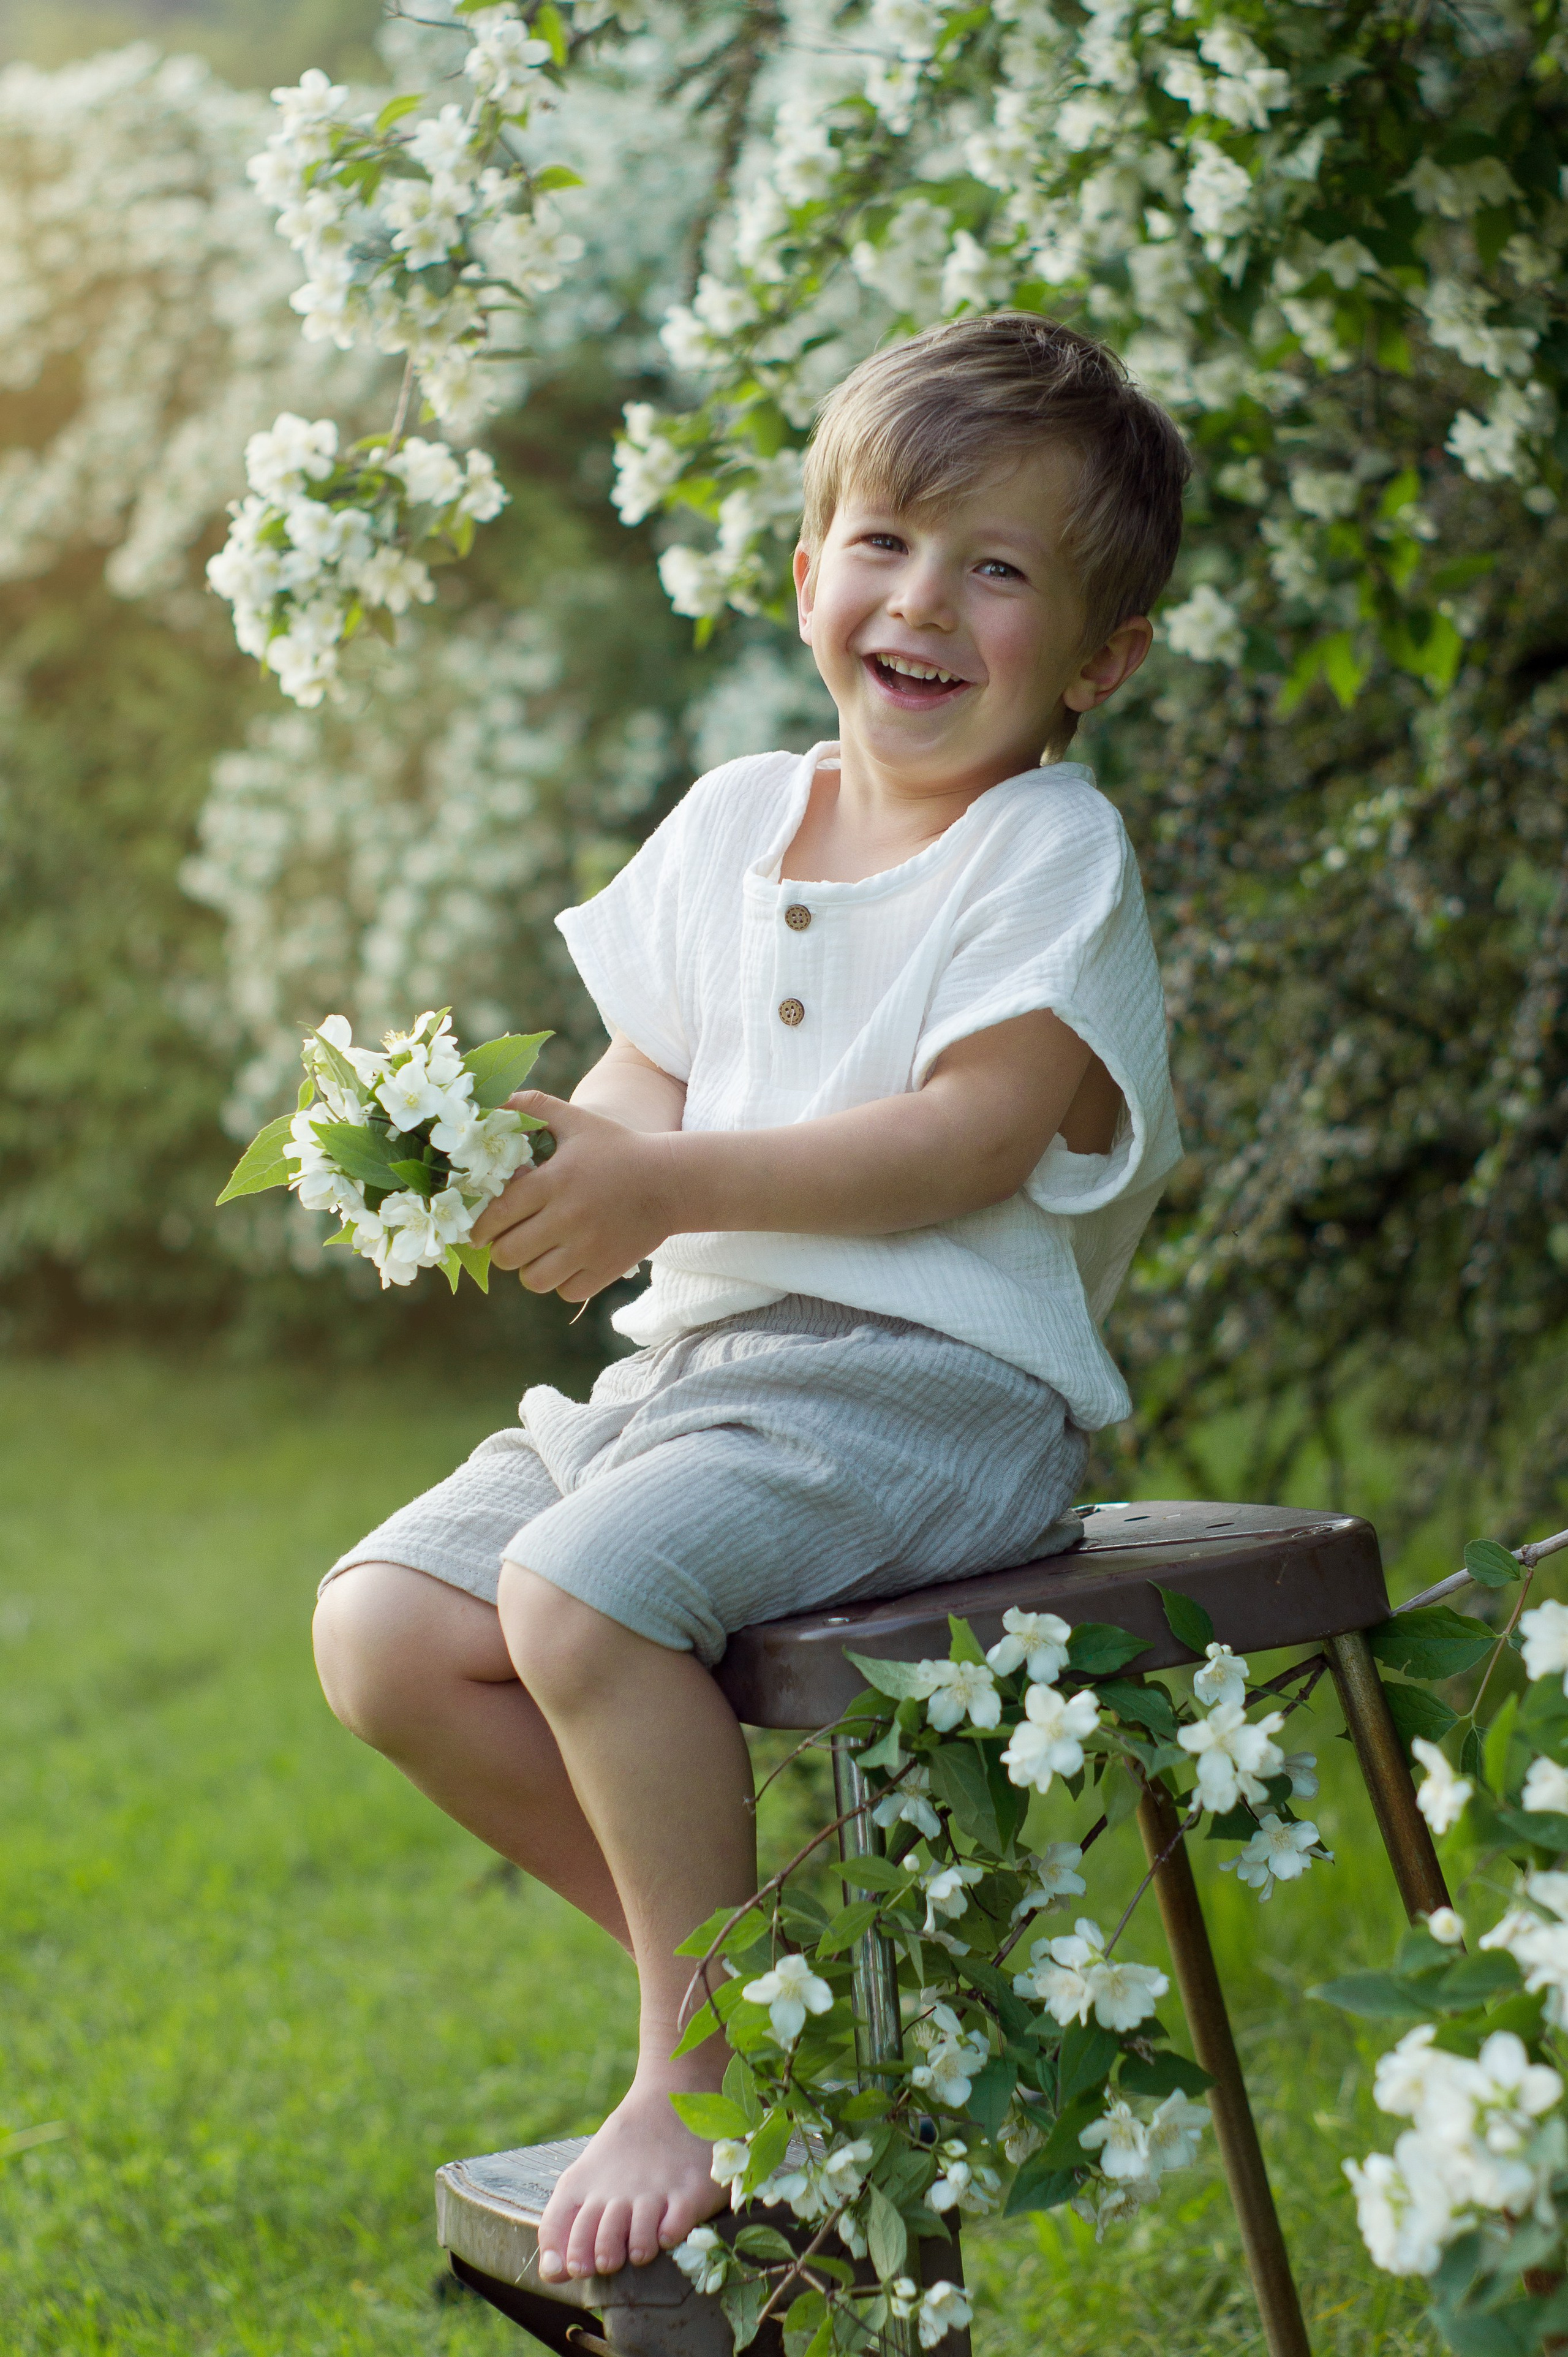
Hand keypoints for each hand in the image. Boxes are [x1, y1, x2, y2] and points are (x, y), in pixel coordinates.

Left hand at [470, 1092, 677, 1301]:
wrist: (671, 1181)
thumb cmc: (617, 1149)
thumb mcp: (576, 1119)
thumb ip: (531, 1107)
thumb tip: (490, 1103)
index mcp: (553, 1181)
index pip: (496, 1215)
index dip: (481, 1226)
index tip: (479, 1230)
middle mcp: (568, 1217)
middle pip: (507, 1254)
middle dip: (502, 1248)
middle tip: (510, 1240)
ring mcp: (588, 1247)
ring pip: (533, 1280)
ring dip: (529, 1269)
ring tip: (538, 1253)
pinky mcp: (607, 1269)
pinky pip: (566, 1291)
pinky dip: (562, 1282)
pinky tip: (567, 1262)